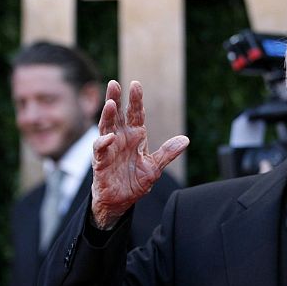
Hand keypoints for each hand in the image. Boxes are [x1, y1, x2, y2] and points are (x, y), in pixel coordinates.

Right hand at [91, 80, 188, 227]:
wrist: (120, 201)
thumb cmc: (135, 181)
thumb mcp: (155, 167)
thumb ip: (168, 153)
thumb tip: (185, 140)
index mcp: (135, 137)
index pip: (136, 115)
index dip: (135, 100)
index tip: (136, 85)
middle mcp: (121, 139)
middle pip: (117, 115)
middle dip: (115, 99)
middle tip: (114, 84)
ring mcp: (109, 149)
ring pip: (105, 127)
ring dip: (107, 116)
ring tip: (110, 104)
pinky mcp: (101, 162)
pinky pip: (100, 150)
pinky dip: (103, 143)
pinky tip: (108, 137)